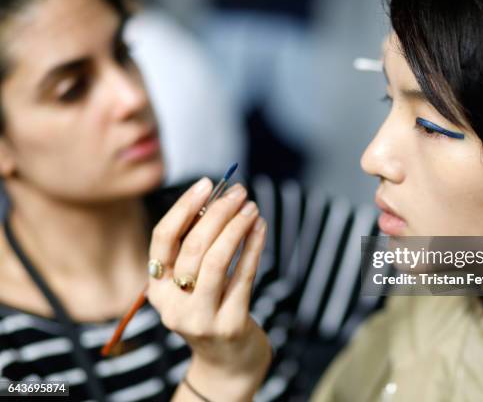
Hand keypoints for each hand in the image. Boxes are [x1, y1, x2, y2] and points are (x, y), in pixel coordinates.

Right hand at [146, 178, 270, 399]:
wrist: (227, 363)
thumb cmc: (211, 309)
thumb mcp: (192, 284)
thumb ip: (196, 248)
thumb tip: (217, 200)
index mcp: (157, 288)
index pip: (162, 239)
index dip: (184, 208)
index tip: (206, 183)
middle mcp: (172, 305)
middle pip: (193, 247)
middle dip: (218, 213)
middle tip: (239, 191)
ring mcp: (200, 318)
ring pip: (217, 261)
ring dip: (236, 227)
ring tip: (252, 207)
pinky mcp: (229, 325)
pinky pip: (244, 276)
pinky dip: (253, 247)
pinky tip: (261, 227)